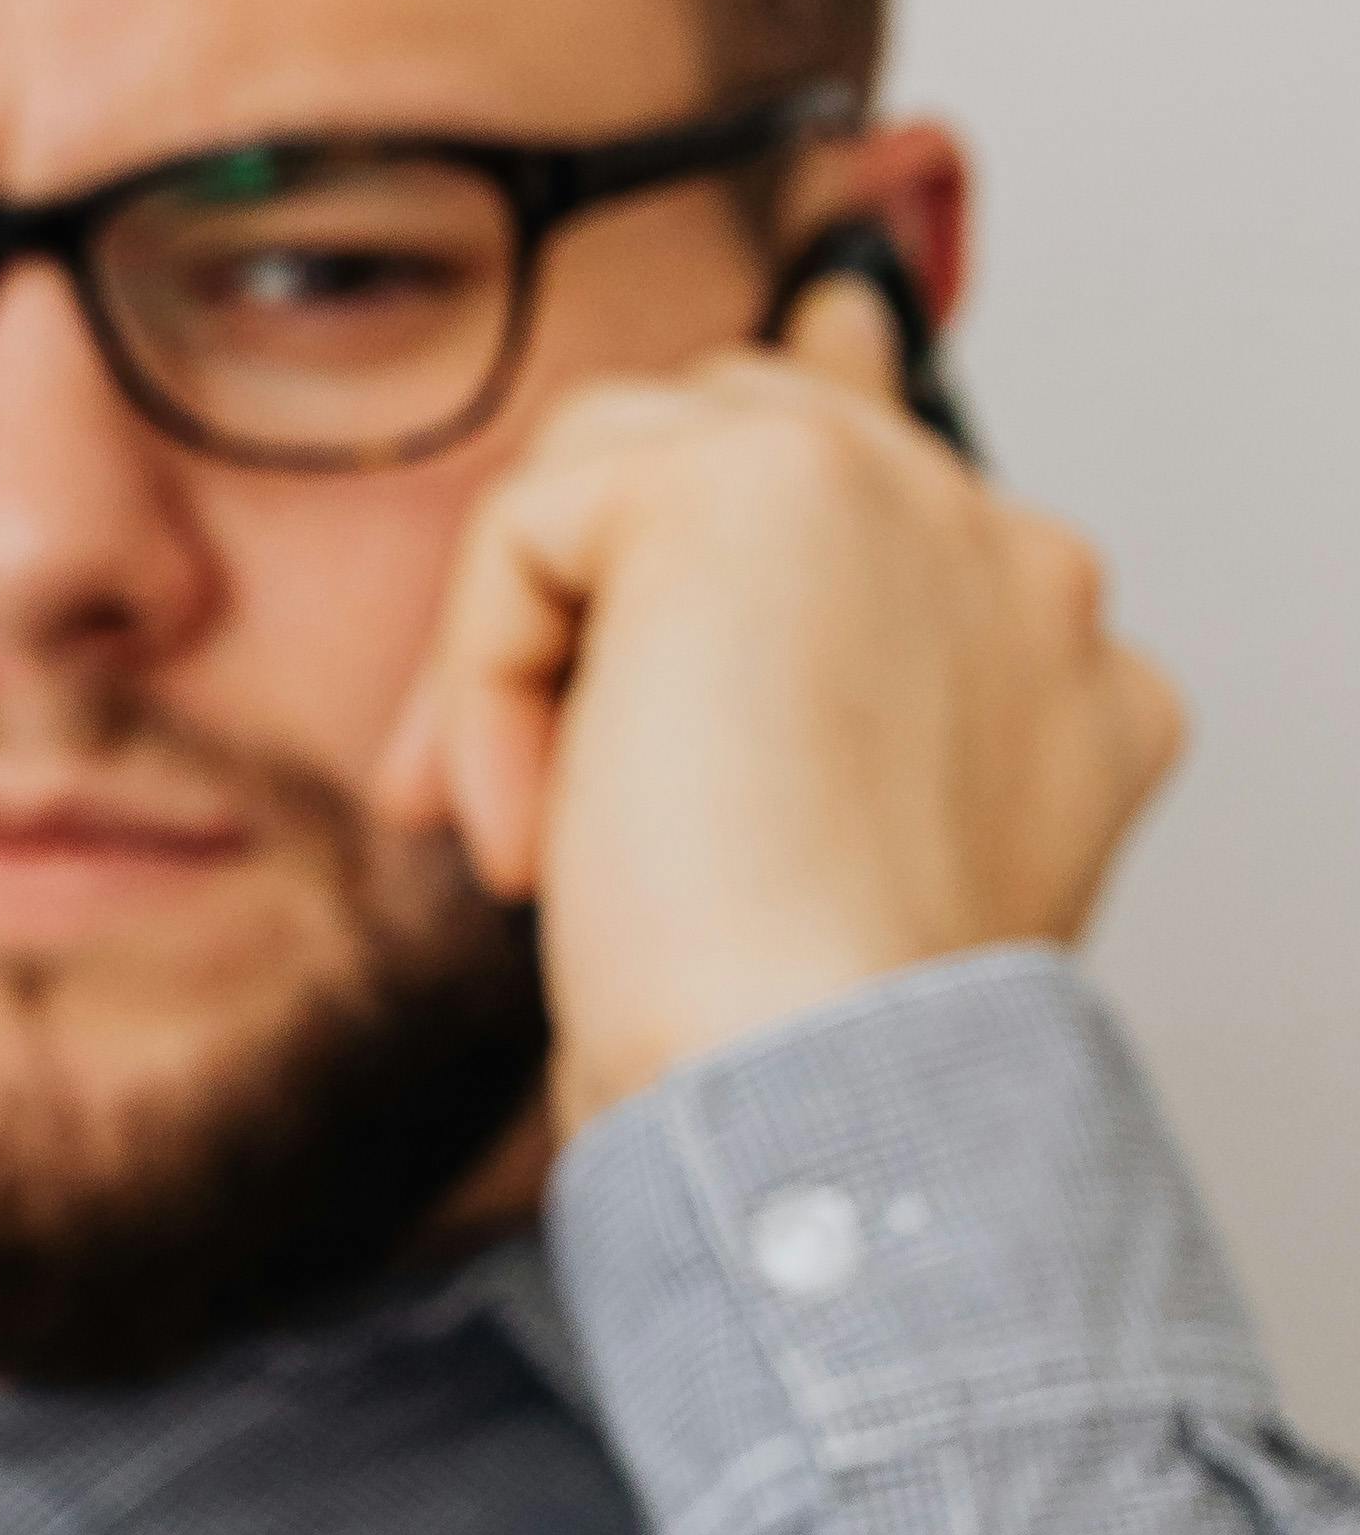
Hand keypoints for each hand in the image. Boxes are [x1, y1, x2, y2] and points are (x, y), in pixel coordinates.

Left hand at [370, 271, 1185, 1136]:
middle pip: (747, 445)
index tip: (645, 635)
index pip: (888, 497)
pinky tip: (529, 840)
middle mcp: (1013, 558)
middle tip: (533, 819)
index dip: (740, 539)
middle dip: (604, 606)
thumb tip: (663, 578)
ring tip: (540, 844)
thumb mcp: (802, 867)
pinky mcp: (762, 480)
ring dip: (529, 657)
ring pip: (623, 465)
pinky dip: (482, 682)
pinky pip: (534, 526)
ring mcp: (909, 499)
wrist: (825, 1088)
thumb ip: (779, 714)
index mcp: (1053, 659)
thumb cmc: (799, 1041)